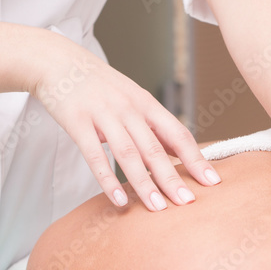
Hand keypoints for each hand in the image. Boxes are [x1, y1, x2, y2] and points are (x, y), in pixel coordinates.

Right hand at [31, 37, 220, 207]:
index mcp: (146, 103)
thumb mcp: (132, 99)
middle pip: (155, 148)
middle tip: (188, 202)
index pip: (178, 133)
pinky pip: (94, 156)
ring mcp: (103, 114)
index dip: (196, 158)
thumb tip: (180, 153)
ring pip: (128, 154)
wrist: (57, 61)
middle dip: (173, 178)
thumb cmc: (99, 85)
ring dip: (144, 184)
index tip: (212, 181)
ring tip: (158, 208)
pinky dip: (108, 180)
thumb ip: (154, 126)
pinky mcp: (77, 122)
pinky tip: (119, 200)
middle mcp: (129, 108)